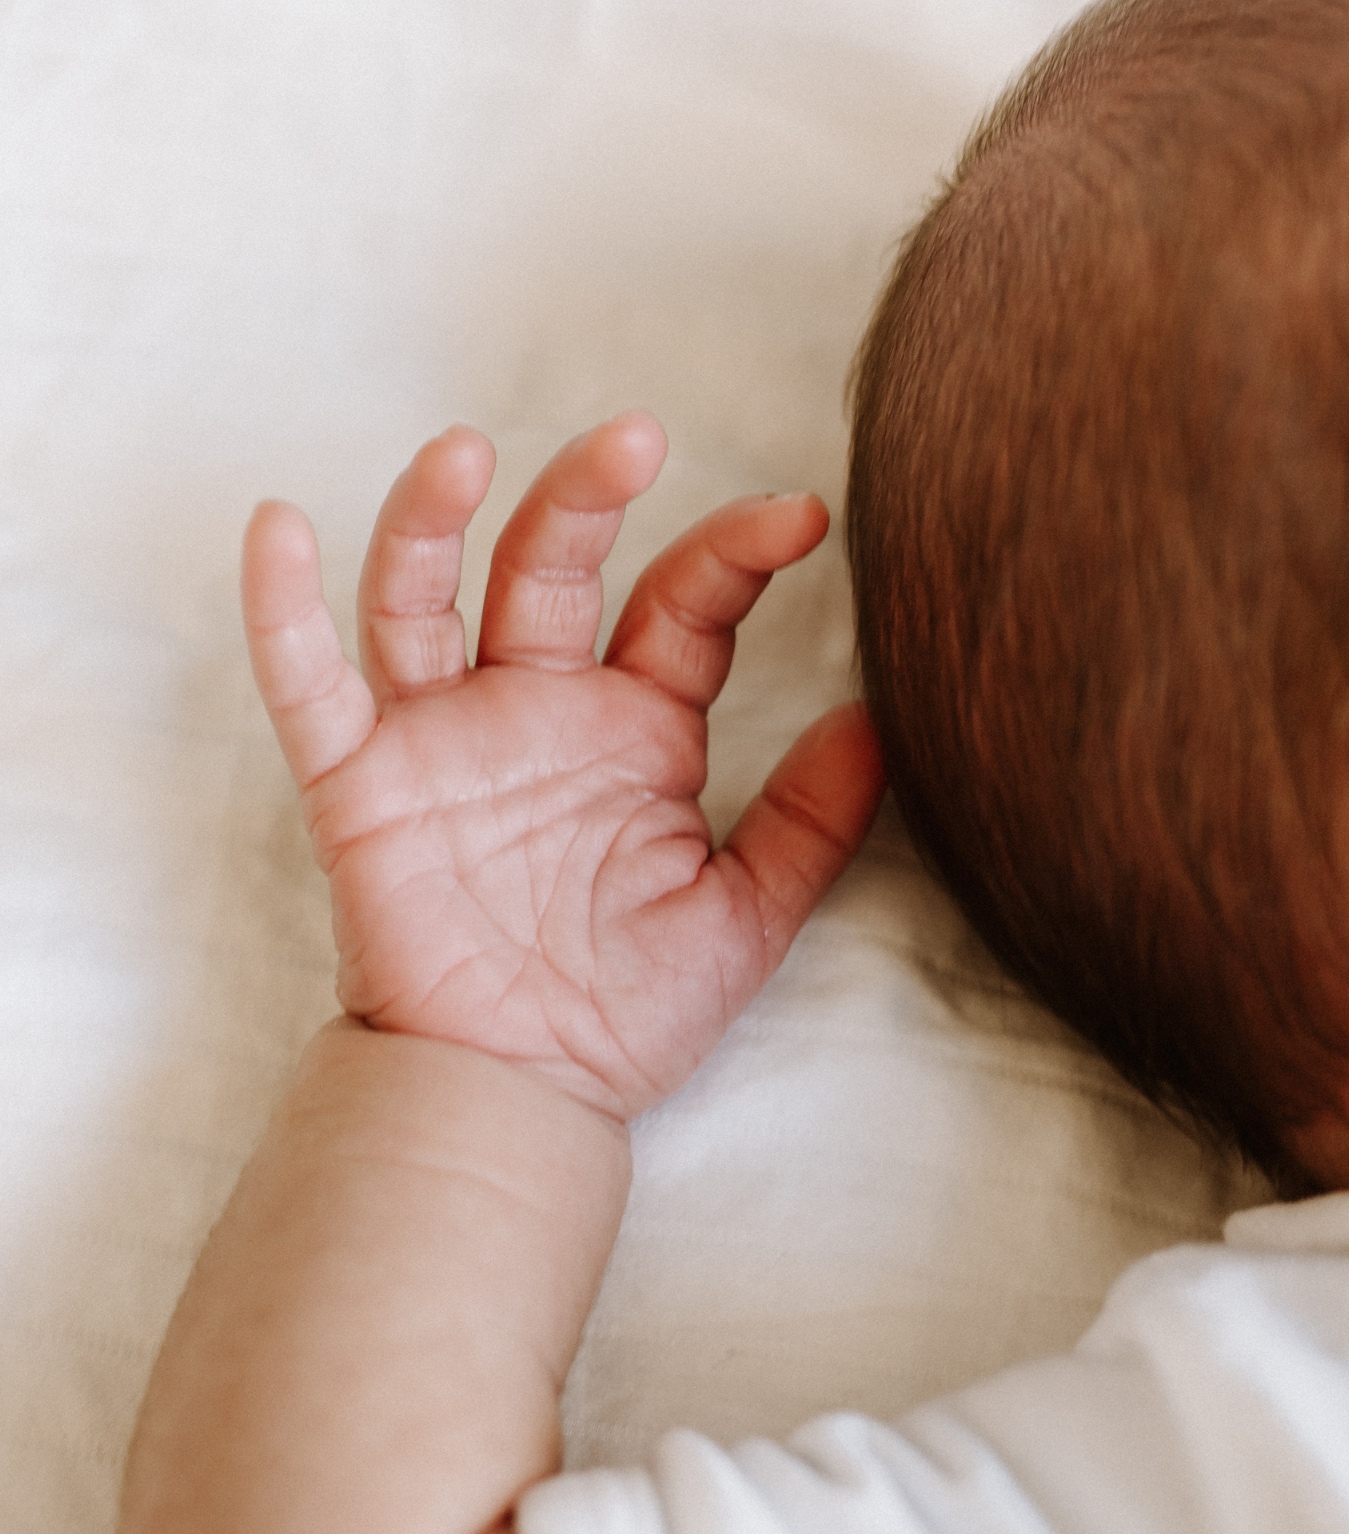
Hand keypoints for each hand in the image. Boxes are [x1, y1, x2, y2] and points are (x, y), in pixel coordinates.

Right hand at [241, 415, 884, 1117]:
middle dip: (586, 497)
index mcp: (637, 728)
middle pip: (549, 568)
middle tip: (636, 437)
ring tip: (465, 450)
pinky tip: (279, 528)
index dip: (737, 553)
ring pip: (425, 597)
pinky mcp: (360, 786)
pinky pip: (309, 690)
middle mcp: (538, 709)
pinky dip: (282, 612)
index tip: (804, 521)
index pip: (684, 608)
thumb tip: (884, 718)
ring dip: (435, 518)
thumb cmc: (630, 1010)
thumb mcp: (746, 918)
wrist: (524, 1097)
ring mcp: (444, 738)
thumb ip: (809, 822)